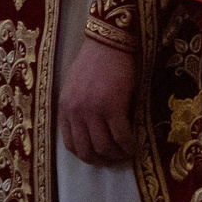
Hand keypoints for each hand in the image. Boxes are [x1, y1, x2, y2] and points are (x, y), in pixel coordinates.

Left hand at [59, 37, 137, 166]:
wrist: (109, 42)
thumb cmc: (95, 59)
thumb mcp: (75, 84)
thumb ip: (77, 105)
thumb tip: (88, 123)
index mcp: (65, 108)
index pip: (70, 143)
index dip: (85, 154)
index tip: (98, 156)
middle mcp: (76, 113)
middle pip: (86, 150)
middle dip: (101, 159)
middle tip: (114, 159)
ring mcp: (94, 112)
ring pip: (104, 147)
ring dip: (117, 154)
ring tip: (127, 153)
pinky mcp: (114, 107)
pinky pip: (121, 136)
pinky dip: (129, 145)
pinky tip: (135, 146)